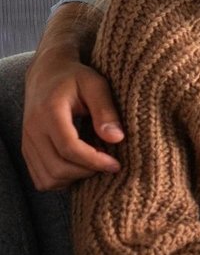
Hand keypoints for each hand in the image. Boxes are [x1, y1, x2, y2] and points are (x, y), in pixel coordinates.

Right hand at [22, 52, 122, 190]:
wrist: (46, 74)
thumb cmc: (75, 77)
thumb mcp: (95, 84)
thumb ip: (106, 110)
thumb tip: (117, 138)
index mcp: (49, 112)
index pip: (69, 148)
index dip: (94, 161)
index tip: (116, 164)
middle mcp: (33, 129)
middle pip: (57, 167)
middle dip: (87, 172)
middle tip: (109, 164)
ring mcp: (27, 142)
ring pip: (47, 178)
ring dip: (74, 178)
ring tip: (94, 165)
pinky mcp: (27, 150)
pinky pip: (40, 179)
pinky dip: (61, 180)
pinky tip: (79, 167)